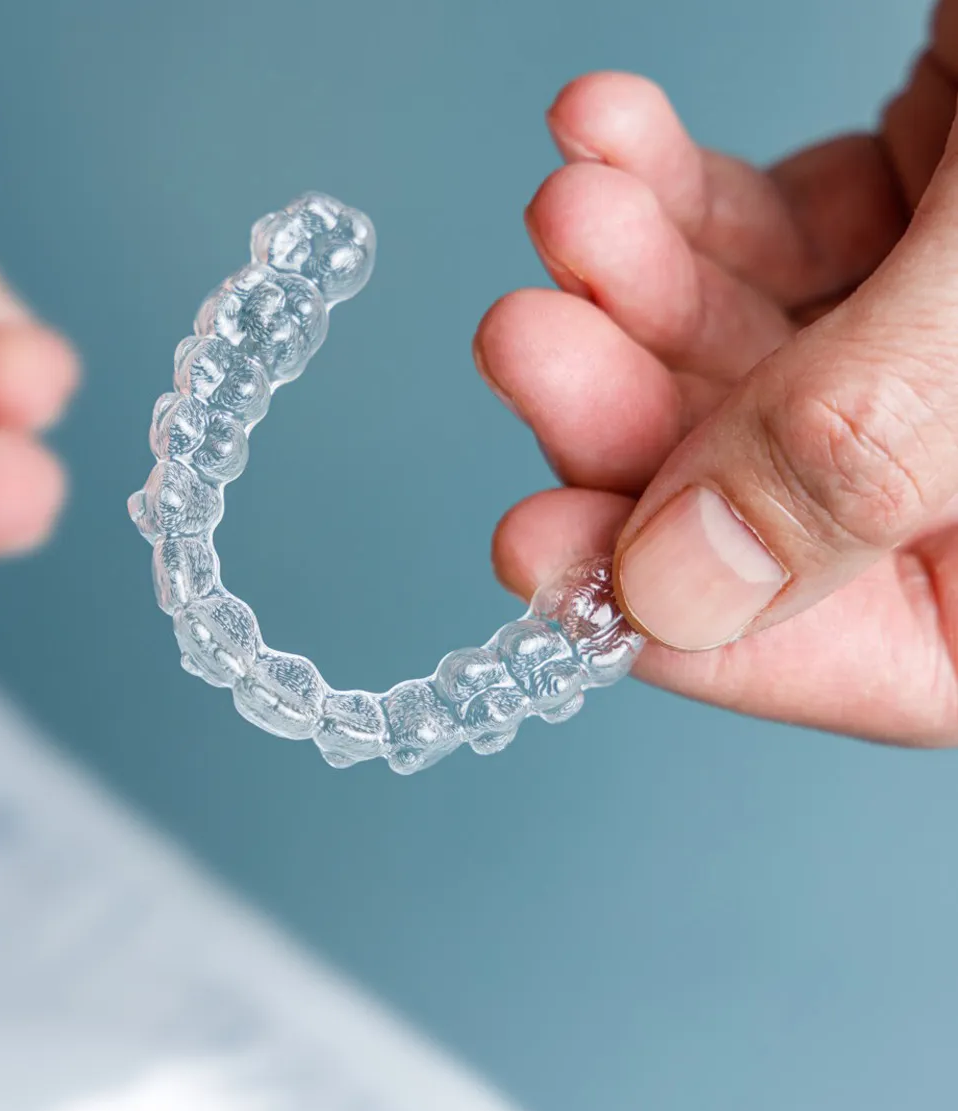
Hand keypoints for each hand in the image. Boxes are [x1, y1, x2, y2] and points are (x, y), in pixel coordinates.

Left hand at [475, 10, 957, 745]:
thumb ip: (866, 440)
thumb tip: (682, 599)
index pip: (921, 649)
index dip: (725, 629)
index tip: (547, 564)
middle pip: (806, 500)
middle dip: (643, 416)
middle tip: (526, 339)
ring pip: (773, 358)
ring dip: (645, 285)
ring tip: (574, 202)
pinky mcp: (955, 187)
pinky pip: (791, 229)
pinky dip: (686, 191)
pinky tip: (607, 131)